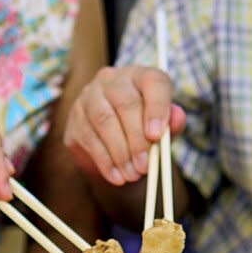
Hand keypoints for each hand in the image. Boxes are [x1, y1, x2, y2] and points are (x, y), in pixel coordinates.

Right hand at [63, 65, 185, 185]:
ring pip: (104, 120)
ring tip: (132, 175)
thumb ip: (172, 123)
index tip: (156, 136)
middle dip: (137, 139)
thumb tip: (177, 118)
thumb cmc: (144, 131)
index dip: (157, 107)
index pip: (153, 82)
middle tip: (145, 166)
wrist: (116, 148)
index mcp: (141, 76)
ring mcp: (89, 95)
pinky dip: (105, 161)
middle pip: (126, 103)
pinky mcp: (74, 117)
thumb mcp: (162, 129)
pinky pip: (89, 138)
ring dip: (120, 152)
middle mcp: (112, 79)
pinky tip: (116, 176)